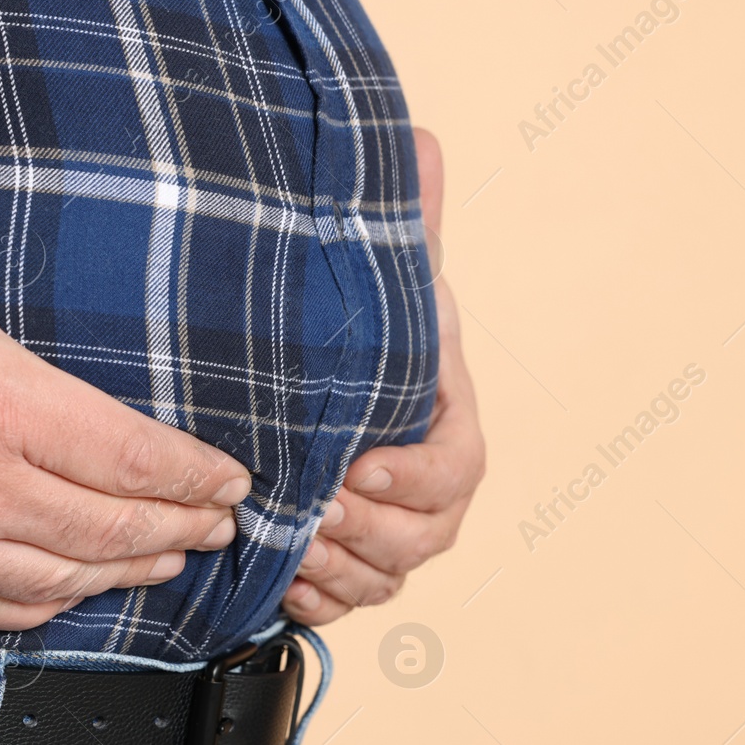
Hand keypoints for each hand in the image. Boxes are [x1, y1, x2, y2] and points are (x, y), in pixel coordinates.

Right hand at [0, 26, 250, 630]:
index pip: (132, 456)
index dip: (195, 476)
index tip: (233, 481)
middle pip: (112, 528)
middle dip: (180, 528)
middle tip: (222, 526)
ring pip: (60, 580)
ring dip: (126, 572)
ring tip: (167, 561)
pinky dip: (45, 607)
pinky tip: (67, 597)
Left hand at [282, 128, 484, 624]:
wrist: (304, 380)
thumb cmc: (351, 331)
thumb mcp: (375, 276)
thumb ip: (402, 223)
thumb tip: (424, 141)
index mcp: (444, 419)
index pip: (457, 467)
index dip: (417, 477)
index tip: (363, 467)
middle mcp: (425, 483)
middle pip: (426, 537)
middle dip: (369, 532)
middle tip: (313, 508)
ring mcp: (392, 528)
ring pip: (388, 576)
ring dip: (341, 569)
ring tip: (292, 543)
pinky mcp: (351, 561)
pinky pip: (351, 602)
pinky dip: (321, 599)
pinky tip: (286, 582)